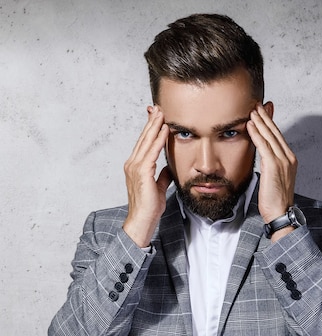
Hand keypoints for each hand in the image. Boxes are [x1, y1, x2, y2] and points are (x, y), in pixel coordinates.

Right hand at [123, 106, 172, 246]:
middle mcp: (132, 164)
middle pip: (143, 138)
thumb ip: (162, 176)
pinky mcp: (142, 173)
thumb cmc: (149, 208)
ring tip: (162, 113)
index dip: (150, 129)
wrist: (142, 221)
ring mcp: (135, 168)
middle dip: (152, 122)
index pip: (144, 143)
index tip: (157, 117)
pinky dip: (158, 140)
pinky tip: (164, 130)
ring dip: (155, 126)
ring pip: (146, 142)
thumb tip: (168, 167)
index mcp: (135, 167)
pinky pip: (152, 152)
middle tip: (159, 107)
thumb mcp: (158, 188)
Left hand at [247, 104, 297, 227]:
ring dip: (260, 121)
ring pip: (270, 136)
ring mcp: (283, 161)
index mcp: (290, 160)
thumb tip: (263, 157)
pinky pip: (263, 145)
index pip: (278, 137)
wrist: (280, 213)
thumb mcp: (273, 179)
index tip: (263, 112)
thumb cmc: (275, 200)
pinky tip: (250, 125)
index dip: (270, 123)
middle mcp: (288, 158)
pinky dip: (256, 134)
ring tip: (251, 110)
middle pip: (275, 132)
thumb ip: (269, 165)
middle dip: (265, 117)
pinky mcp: (274, 166)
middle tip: (256, 104)